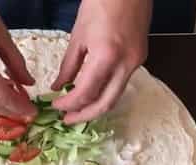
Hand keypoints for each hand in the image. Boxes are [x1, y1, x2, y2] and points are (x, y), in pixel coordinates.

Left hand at [52, 0, 151, 123]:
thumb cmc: (101, 3)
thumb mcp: (78, 36)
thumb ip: (69, 66)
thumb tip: (59, 86)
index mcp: (106, 56)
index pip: (85, 93)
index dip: (69, 105)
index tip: (56, 107)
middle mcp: (125, 64)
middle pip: (105, 104)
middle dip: (84, 116)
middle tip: (66, 120)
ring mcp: (136, 63)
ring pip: (115, 96)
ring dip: (95, 106)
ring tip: (77, 110)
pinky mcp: (139, 58)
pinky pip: (121, 83)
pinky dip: (105, 92)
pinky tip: (91, 92)